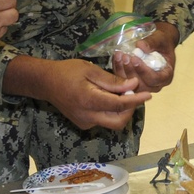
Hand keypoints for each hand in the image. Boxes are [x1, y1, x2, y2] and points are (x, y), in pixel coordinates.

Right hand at [18, 58, 147, 130]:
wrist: (45, 82)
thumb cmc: (67, 71)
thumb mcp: (90, 70)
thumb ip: (112, 80)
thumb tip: (133, 85)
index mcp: (89, 101)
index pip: (119, 104)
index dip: (136, 100)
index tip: (149, 95)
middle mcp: (87, 116)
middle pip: (118, 121)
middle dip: (130, 110)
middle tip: (134, 94)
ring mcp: (85, 122)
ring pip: (111, 122)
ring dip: (121, 110)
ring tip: (122, 93)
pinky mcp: (83, 123)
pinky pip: (103, 120)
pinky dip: (111, 110)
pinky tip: (109, 96)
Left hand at [112, 22, 177, 91]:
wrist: (158, 44)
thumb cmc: (162, 43)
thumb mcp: (160, 39)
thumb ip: (152, 42)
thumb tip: (140, 45)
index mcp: (166, 76)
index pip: (154, 79)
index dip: (143, 71)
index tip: (134, 59)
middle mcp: (155, 85)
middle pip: (141, 85)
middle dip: (131, 71)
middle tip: (125, 57)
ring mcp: (143, 85)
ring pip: (130, 85)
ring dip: (122, 71)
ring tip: (119, 56)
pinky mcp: (133, 83)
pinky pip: (124, 81)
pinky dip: (118, 70)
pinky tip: (116, 58)